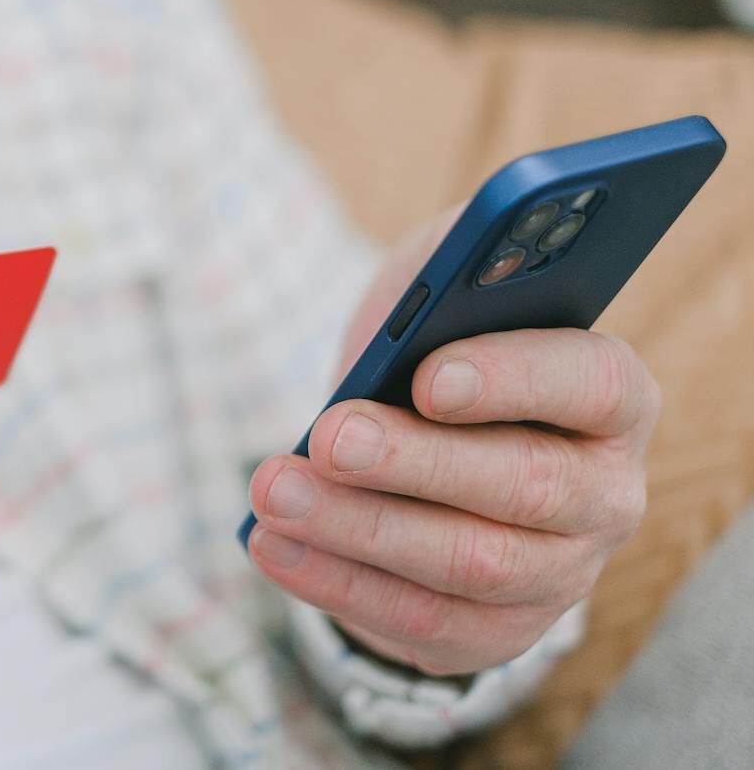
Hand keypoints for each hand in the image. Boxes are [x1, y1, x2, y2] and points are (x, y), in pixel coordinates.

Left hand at [246, 215, 658, 676]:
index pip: (591, 384)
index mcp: (612, 395)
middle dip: (413, 463)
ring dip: (360, 530)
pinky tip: (273, 544)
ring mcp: (562, 573)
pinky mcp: (499, 631)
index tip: (427, 376)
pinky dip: (338, 583)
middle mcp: (607, 493)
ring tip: (274, 490)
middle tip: (327, 437)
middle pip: (525, 485)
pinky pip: (423, 622)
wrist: (416, 447)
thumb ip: (462, 258)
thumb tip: (459, 254)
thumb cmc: (431, 349)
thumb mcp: (445, 286)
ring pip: (470, 564)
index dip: (512, 380)